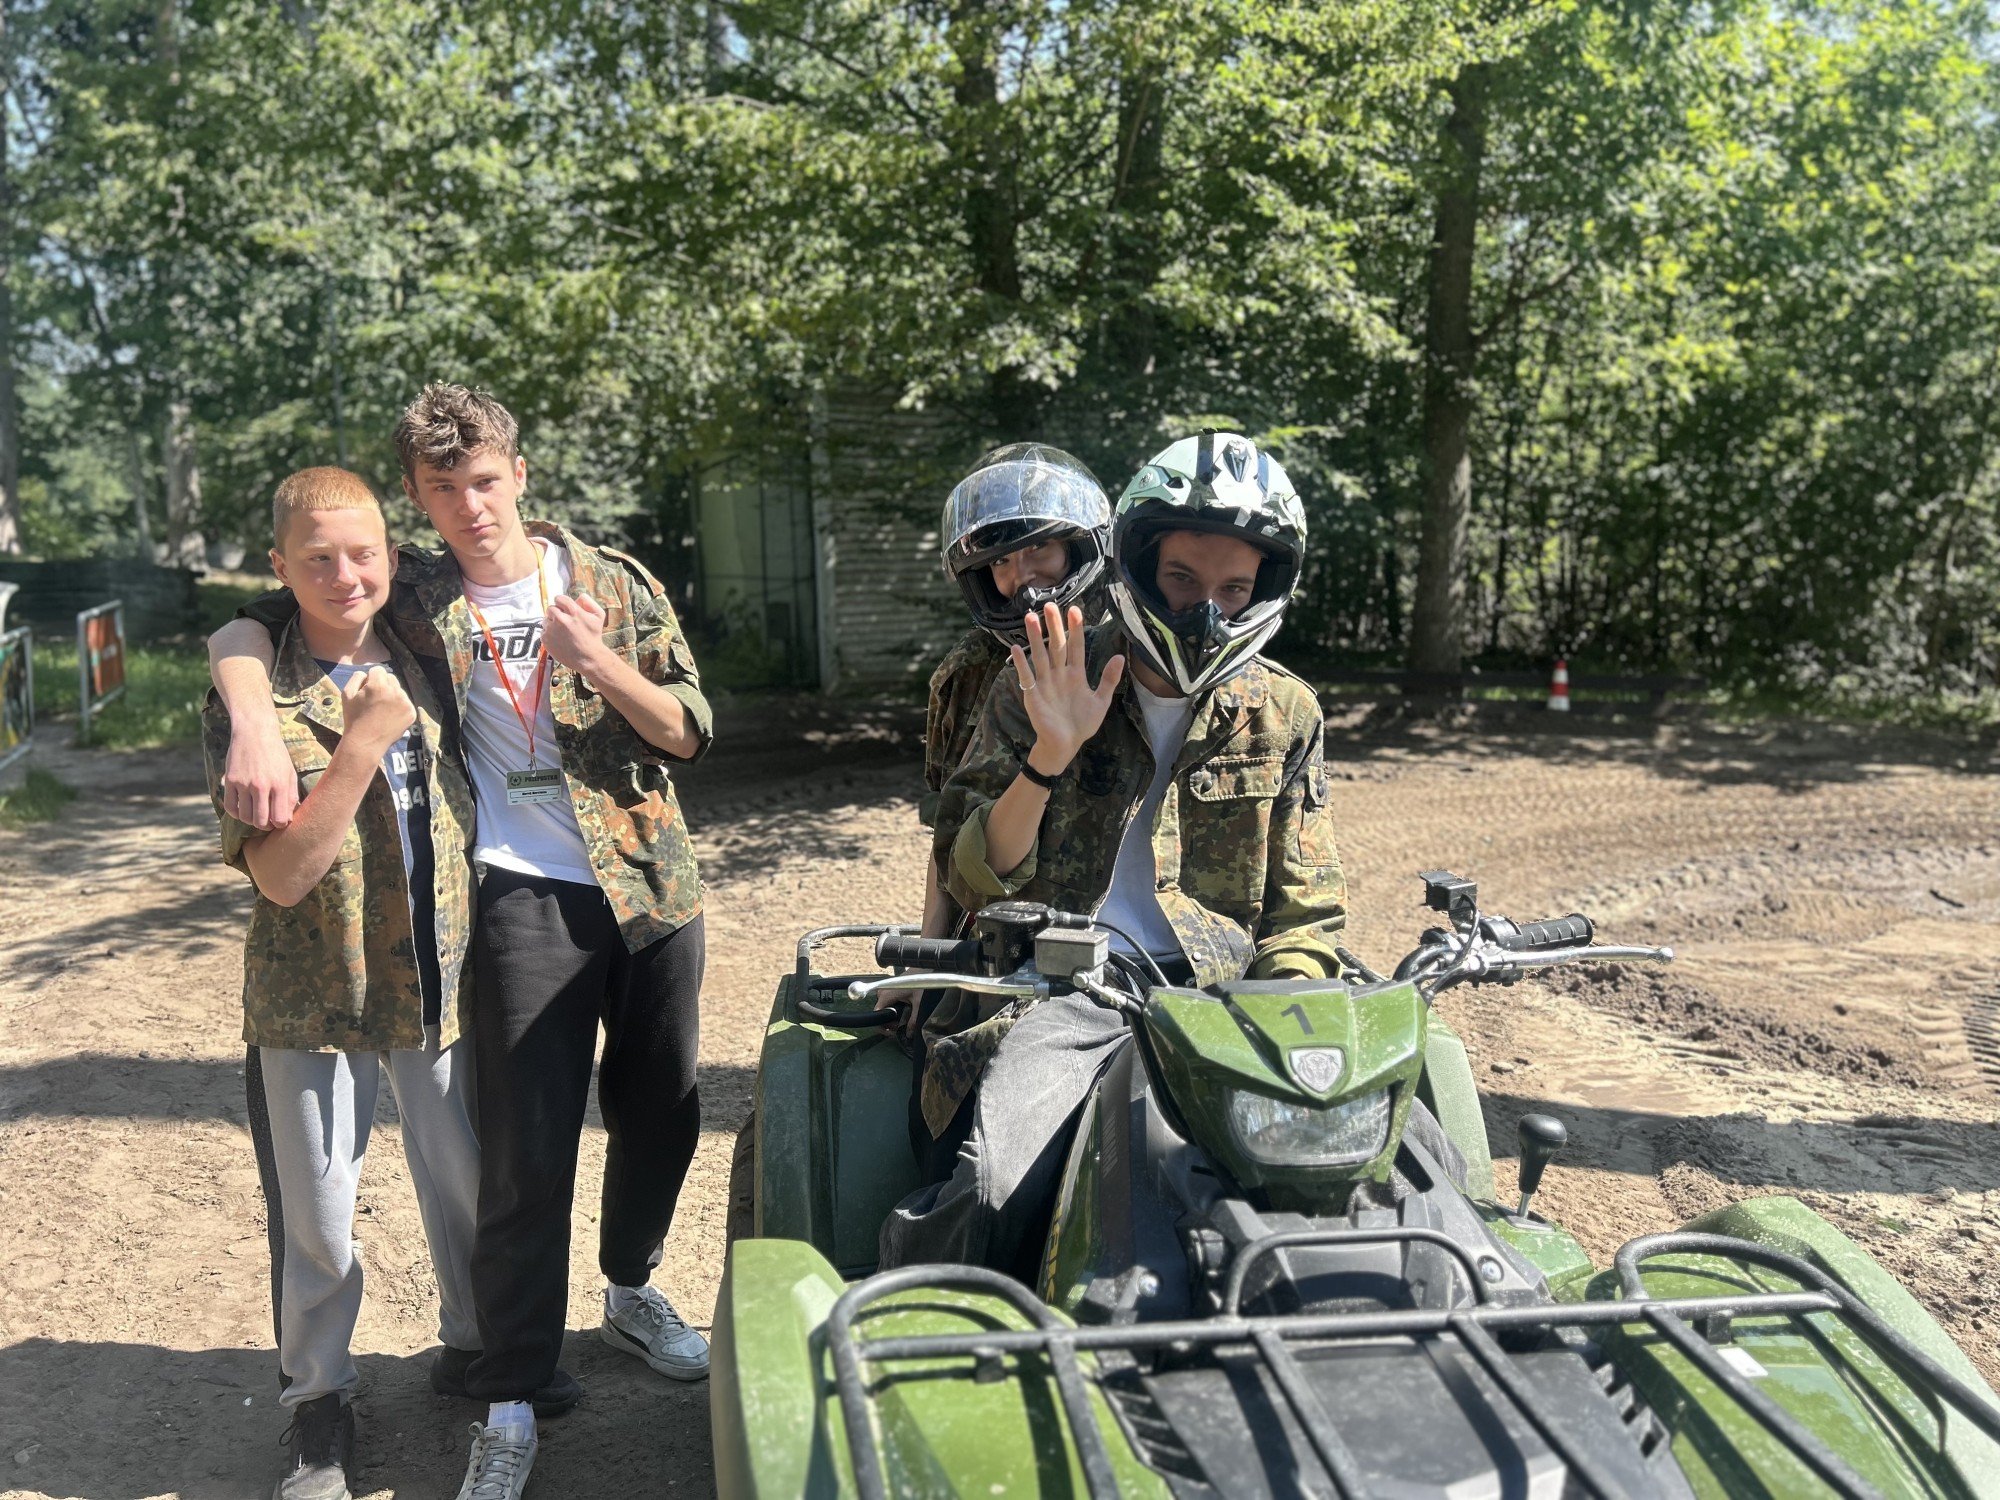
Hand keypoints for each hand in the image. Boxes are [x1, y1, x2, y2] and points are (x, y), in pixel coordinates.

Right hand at [223, 722, 299, 829]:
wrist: (255, 732)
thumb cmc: (276, 754)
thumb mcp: (289, 773)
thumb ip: (291, 797)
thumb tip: (287, 819)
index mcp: (280, 784)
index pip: (279, 819)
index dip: (280, 825)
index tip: (279, 821)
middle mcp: (261, 785)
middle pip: (261, 822)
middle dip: (265, 826)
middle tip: (267, 822)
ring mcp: (244, 784)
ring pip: (245, 817)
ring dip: (250, 820)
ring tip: (256, 813)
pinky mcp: (230, 780)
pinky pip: (230, 807)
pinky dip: (236, 813)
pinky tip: (243, 809)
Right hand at [342, 667, 415, 753]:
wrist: (366, 742)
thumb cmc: (354, 718)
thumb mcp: (347, 694)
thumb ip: (357, 677)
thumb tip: (368, 672)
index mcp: (378, 685)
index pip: (378, 669)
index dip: (371, 678)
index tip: (367, 689)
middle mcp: (395, 691)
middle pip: (391, 678)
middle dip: (383, 685)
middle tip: (375, 700)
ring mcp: (406, 702)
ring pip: (399, 690)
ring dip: (392, 695)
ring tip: (382, 709)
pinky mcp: (412, 713)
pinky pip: (406, 702)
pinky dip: (399, 706)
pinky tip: (389, 716)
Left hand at [544, 592, 610, 674]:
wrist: (588, 658)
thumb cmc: (594, 636)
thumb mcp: (599, 615)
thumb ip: (588, 602)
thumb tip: (577, 597)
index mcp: (573, 611)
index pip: (559, 598)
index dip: (562, 603)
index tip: (565, 609)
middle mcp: (561, 619)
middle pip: (551, 608)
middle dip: (556, 613)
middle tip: (564, 621)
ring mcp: (551, 629)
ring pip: (545, 620)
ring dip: (552, 623)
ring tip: (562, 632)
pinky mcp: (546, 639)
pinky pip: (543, 631)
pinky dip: (549, 634)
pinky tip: (559, 639)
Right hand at [1010, 603, 1125, 776]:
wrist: (1065, 745)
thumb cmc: (1082, 724)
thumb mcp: (1101, 701)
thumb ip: (1109, 679)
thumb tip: (1120, 656)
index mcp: (1076, 674)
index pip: (1076, 646)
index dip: (1075, 629)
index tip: (1075, 610)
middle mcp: (1059, 674)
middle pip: (1056, 645)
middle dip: (1053, 626)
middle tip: (1049, 605)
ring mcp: (1045, 683)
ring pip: (1041, 655)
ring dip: (1036, 637)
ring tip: (1030, 617)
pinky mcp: (1033, 694)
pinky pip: (1027, 676)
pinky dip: (1021, 663)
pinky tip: (1016, 649)